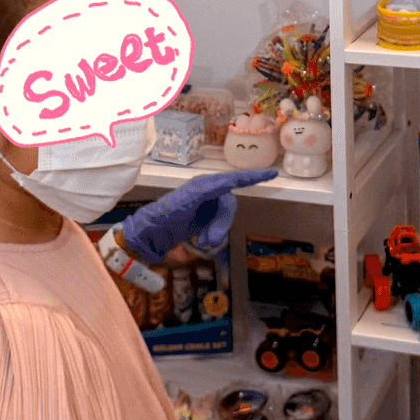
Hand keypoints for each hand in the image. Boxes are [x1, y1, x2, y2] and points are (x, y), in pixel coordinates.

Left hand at [117, 168, 274, 264]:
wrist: (148, 235)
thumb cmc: (163, 215)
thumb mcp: (184, 201)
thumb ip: (205, 190)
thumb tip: (226, 181)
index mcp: (203, 185)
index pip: (232, 179)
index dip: (252, 178)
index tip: (271, 175)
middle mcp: (206, 194)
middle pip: (229, 205)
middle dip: (223, 224)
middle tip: (211, 241)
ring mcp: (205, 208)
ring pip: (225, 219)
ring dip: (217, 232)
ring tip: (203, 243)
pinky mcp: (203, 222)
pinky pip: (218, 227)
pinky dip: (213, 236)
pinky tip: (201, 242)